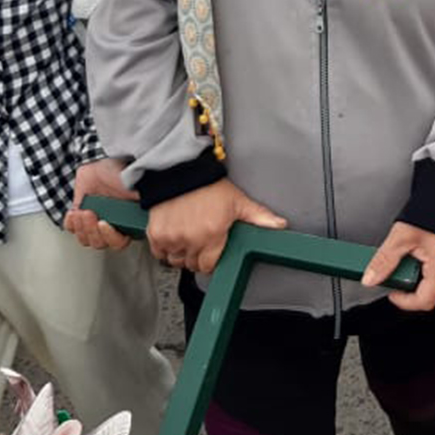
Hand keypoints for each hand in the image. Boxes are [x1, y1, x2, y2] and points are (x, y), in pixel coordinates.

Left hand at [63, 157, 138, 251]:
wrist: (99, 161)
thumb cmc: (117, 173)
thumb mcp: (133, 188)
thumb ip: (140, 203)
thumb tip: (147, 213)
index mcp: (124, 223)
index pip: (119, 242)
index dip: (110, 237)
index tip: (104, 223)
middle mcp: (110, 225)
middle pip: (99, 243)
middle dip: (92, 230)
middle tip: (90, 214)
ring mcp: (93, 221)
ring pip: (85, 239)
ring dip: (81, 227)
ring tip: (82, 212)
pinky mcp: (79, 215)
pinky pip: (71, 228)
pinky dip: (71, 223)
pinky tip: (74, 213)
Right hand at [144, 178, 286, 274]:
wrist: (180, 169)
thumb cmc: (207, 184)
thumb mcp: (237, 200)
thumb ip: (258, 216)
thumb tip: (279, 225)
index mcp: (212, 234)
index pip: (209, 266)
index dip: (210, 260)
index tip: (210, 252)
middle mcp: (191, 238)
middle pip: (192, 264)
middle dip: (196, 256)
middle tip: (198, 240)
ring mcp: (172, 237)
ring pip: (175, 260)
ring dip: (180, 253)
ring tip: (185, 236)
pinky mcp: (156, 234)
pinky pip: (159, 253)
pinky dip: (164, 248)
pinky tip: (172, 235)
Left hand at [362, 222, 434, 311]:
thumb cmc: (432, 207)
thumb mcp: (401, 235)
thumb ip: (384, 261)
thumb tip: (370, 278)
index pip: (425, 300)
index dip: (406, 301)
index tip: (394, 292)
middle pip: (430, 288)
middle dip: (411, 279)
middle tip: (402, 262)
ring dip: (422, 270)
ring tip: (415, 250)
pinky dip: (432, 262)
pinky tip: (426, 247)